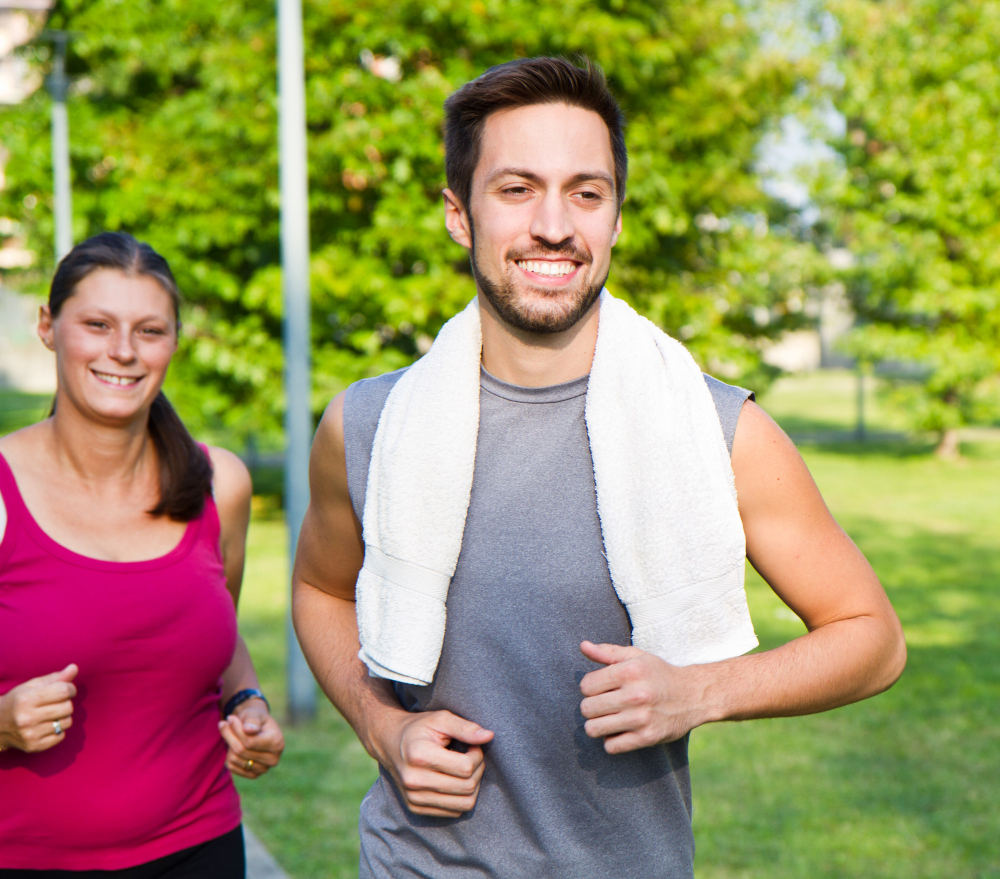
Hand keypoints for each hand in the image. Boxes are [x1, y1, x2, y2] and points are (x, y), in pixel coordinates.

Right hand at [0, 664, 77, 752]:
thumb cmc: (18, 701)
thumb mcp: (32, 686)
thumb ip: (55, 677)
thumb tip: (74, 667)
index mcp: (27, 699)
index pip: (64, 691)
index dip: (70, 688)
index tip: (66, 689)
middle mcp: (27, 718)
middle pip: (68, 707)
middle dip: (66, 703)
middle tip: (56, 703)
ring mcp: (30, 734)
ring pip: (67, 722)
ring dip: (63, 717)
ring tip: (51, 714)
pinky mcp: (34, 747)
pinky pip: (61, 736)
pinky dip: (58, 730)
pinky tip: (46, 726)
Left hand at [218, 698, 284, 779]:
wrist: (257, 728)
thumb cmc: (255, 719)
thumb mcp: (255, 714)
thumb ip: (252, 720)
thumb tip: (249, 730)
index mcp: (277, 742)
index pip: (249, 742)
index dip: (236, 729)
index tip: (230, 718)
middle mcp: (273, 759)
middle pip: (241, 751)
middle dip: (229, 736)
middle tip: (224, 724)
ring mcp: (264, 769)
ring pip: (234, 759)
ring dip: (228, 745)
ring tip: (231, 734)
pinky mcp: (253, 775)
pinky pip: (232, 767)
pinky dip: (228, 755)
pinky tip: (233, 746)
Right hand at [377, 709, 493, 817]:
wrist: (390, 743)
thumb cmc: (419, 728)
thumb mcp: (441, 719)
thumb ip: (465, 727)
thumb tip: (489, 736)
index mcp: (420, 756)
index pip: (465, 768)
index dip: (477, 756)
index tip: (473, 746)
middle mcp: (414, 781)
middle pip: (467, 787)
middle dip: (478, 771)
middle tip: (472, 757)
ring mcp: (414, 798)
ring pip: (463, 804)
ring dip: (472, 786)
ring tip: (465, 770)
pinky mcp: (415, 808)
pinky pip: (453, 812)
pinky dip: (460, 797)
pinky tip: (454, 780)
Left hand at [579, 641, 710, 753]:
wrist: (693, 696)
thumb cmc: (659, 674)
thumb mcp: (636, 657)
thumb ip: (607, 652)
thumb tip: (583, 646)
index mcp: (630, 672)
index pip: (586, 686)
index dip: (589, 687)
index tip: (600, 688)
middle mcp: (636, 695)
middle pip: (587, 709)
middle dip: (591, 707)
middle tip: (603, 705)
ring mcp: (641, 718)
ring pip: (594, 729)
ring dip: (596, 725)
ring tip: (606, 719)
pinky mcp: (647, 737)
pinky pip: (611, 746)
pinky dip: (611, 741)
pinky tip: (619, 731)